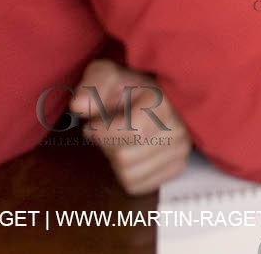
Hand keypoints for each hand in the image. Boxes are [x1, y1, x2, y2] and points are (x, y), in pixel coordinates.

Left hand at [69, 59, 191, 195]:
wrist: (157, 96)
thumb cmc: (129, 88)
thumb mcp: (107, 75)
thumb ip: (92, 86)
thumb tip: (79, 106)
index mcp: (164, 103)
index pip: (132, 133)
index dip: (103, 132)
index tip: (95, 123)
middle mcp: (179, 129)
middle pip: (124, 158)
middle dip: (107, 145)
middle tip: (110, 129)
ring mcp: (181, 150)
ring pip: (129, 175)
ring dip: (115, 160)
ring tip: (121, 140)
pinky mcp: (177, 168)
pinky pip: (137, 186)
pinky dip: (126, 173)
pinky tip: (131, 153)